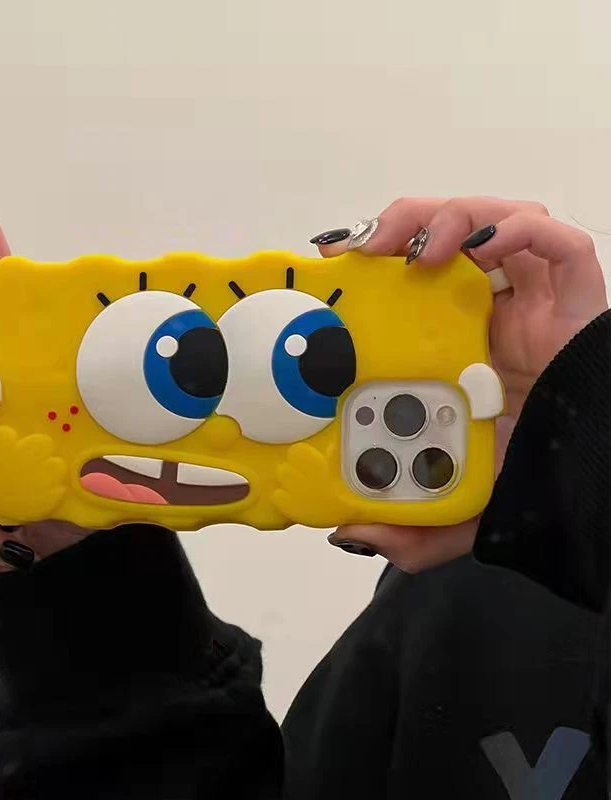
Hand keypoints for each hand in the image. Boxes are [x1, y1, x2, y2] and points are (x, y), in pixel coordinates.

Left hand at [312, 197, 607, 571]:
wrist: (601, 480)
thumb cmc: (534, 480)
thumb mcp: (461, 508)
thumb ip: (412, 527)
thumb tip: (348, 534)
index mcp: (451, 347)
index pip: (405, 284)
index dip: (367, 266)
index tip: (326, 269)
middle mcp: (488, 314)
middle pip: (442, 240)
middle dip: (401, 227)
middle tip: (361, 249)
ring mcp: (533, 300)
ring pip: (490, 224)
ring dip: (447, 219)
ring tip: (412, 247)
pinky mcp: (576, 295)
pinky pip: (554, 240)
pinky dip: (516, 230)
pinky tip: (481, 250)